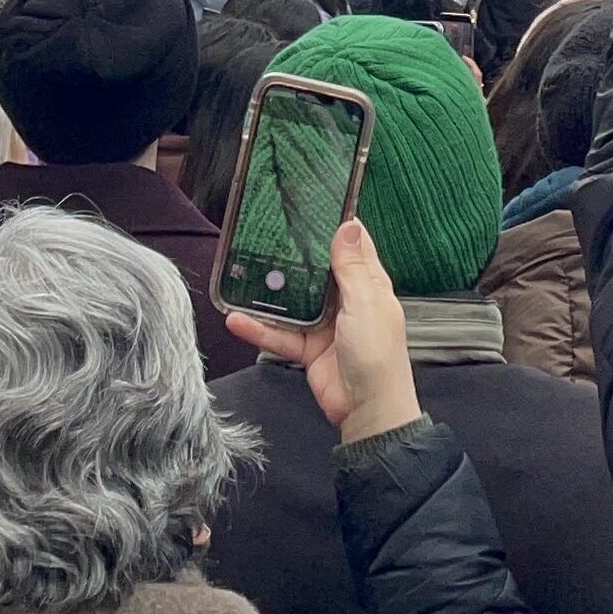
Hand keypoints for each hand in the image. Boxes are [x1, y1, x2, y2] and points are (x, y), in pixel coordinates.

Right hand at [224, 221, 419, 443]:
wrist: (367, 411)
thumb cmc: (376, 353)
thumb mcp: (366, 304)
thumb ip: (353, 268)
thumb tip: (349, 224)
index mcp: (368, 285)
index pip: (352, 246)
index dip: (335, 225)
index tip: (311, 202)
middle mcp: (346, 300)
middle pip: (316, 270)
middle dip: (294, 254)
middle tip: (266, 231)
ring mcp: (324, 324)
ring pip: (292, 301)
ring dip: (269, 292)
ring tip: (241, 271)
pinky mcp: (306, 348)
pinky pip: (279, 334)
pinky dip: (258, 328)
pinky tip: (236, 318)